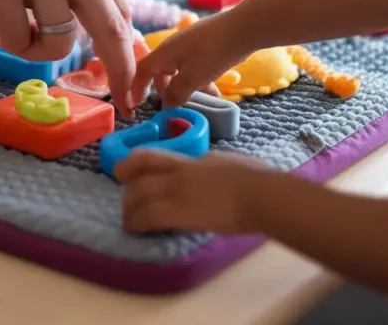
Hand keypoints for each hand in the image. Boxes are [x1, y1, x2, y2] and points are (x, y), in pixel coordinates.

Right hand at [0, 0, 135, 113]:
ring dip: (39, 54)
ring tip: (17, 30)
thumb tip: (105, 41)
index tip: (134, 88)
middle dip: (121, 73)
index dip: (132, 56)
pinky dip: (11, 45)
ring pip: (61, 42)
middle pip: (112, 29)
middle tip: (123, 103)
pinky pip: (19, 40)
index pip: (123, 13)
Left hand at [116, 149, 269, 233]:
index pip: (150, 157)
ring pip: (136, 195)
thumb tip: (207, 169)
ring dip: (129, 209)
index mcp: (190, 160)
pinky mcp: (177, 212)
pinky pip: (145, 216)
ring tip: (129, 221)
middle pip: (137, 175)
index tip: (126, 174)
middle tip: (129, 204)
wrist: (261, 194)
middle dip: (127, 190)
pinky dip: (135, 223)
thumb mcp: (226, 162)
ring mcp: (176, 190)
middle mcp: (177, 172)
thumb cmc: (255, 178)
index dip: (130, 164)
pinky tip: (134, 230)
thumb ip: (209, 166)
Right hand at [131, 10, 252, 108]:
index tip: (136, 104)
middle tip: (179, 107)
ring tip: (205, 101)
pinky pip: (195, 67)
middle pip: (162, 73)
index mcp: (164, 53)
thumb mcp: (192, 78)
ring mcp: (189, 45)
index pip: (142, 71)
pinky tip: (215, 90)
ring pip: (181, 72)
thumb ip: (176, 94)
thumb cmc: (213, 52)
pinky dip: (200, 80)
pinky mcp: (205, 45)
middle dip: (169, 92)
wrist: (244, 27)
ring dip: (188, 88)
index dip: (137, 88)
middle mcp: (173, 47)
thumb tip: (167, 106)